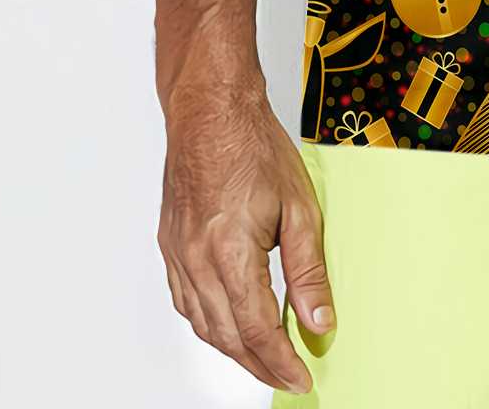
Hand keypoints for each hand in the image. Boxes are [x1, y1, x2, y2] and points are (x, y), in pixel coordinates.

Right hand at [158, 82, 334, 393]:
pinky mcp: (170, 245)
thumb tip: (319, 320)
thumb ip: (309, 270)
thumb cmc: (252, 146)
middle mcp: (196, 260)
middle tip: (287, 374)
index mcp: (230, 253)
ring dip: (232, 347)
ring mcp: (177, 254)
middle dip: (258, 363)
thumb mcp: (300, 208)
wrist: (211, 110)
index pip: (257, 329)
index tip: (300, 377)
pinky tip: (226, 321)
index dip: (280, 361)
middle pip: (226, 335)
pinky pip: (186, 300)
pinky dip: (208, 321)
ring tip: (263, 356)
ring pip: (202, 323)